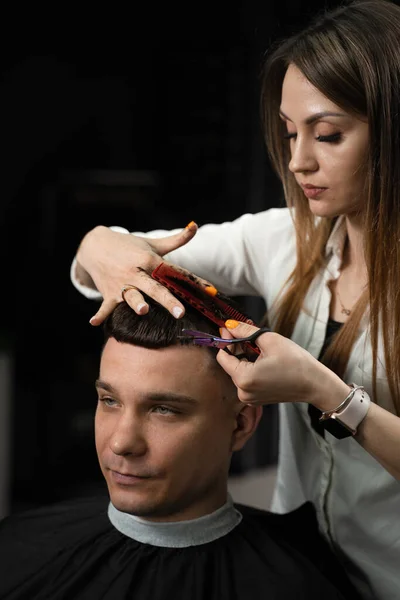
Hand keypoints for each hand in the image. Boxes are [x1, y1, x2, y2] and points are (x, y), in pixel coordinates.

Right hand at [75, 222, 209, 324]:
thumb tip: (195, 226)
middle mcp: (136, 272)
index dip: (192, 281)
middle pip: (155, 288)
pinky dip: (99, 314)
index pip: (174, 272)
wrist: (96, 245)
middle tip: (180, 313)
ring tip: (143, 310)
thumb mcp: (153, 244)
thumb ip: (177, 239)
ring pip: (131, 295)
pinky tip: (94, 322)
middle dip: (167, 300)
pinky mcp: (108, 293)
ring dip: (136, 303)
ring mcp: (121, 283)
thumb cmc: (130, 247)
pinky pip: (104, 306)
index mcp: (149, 260)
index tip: (208, 291)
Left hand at [217, 321, 349, 408]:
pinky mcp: (256, 399)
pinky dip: (250, 366)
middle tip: (243, 329)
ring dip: (244, 355)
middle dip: (236, 346)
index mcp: (244, 378)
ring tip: (255, 342)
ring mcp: (249, 398)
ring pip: (238, 370)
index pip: (223, 356)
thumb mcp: (270, 340)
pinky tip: (260, 356)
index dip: (226, 340)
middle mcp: (243, 392)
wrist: (315, 384)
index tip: (229, 327)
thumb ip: (245, 331)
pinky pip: (246, 379)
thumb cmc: (297, 363)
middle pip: (230, 364)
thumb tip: (229, 325)